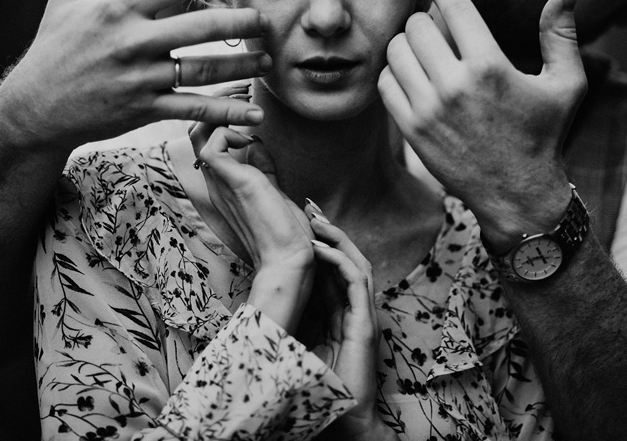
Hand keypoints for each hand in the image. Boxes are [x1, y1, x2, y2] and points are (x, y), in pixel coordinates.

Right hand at [0, 0, 271, 155]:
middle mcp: (134, 42)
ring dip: (243, 65)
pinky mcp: (144, 110)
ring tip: (268, 60)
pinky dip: (227, 114)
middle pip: (201, 26)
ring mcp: (141, 79)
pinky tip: (255, 114)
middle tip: (266, 21)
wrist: (35, 108)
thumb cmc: (53, 48)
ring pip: (205, 69)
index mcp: (118, 8)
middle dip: (241, 21)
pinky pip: (194, 110)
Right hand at [189, 122, 314, 330]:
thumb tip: (257, 143)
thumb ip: (262, 167)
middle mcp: (215, 182)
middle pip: (195, 131)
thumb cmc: (284, 233)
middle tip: (242, 92)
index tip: (243, 103)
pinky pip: (211, 145)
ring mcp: (220, 183)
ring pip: (197, 133)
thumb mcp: (270, 189)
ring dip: (221, 111)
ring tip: (245, 106)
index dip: (219, 117)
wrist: (288, 260)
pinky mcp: (233, 182)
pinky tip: (249, 138)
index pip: (205, 140)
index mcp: (222, 184)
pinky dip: (226, 131)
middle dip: (217, 105)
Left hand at [304, 210, 393, 440]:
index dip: (319, 243)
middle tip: (310, 206)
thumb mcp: (297, 347)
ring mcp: (363, 316)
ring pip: (356, 264)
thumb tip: (260, 303)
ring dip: (337, 239)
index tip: (301, 221)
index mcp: (339, 314)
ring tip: (317, 219)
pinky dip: (342, 261)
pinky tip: (323, 248)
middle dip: (329, 231)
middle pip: (346, 259)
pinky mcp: (366, 324)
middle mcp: (354, 311)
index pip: (332, 269)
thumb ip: (290, 323)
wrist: (343, 423)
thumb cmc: (317, 392)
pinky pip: (357, 282)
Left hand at [379, 0, 585, 252]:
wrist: (517, 195)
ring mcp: (427, 110)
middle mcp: (454, 86)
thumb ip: (560, 36)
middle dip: (427, 17)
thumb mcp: (566, 85)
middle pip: (417, 25)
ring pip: (396, 51)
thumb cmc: (544, 136)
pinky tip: (414, 75)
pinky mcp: (411, 130)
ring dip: (408, 43)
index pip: (453, 7)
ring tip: (426, 49)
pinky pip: (386, 82)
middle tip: (437, 23)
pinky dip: (395, 72)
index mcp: (490, 67)